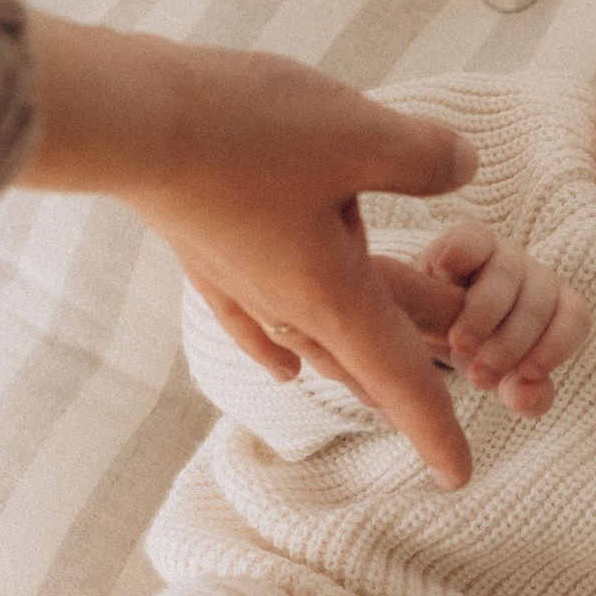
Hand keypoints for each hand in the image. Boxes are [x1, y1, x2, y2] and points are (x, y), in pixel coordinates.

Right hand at [19, 12, 481, 484]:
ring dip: (347, 367)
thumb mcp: (363, 132)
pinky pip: (250, 321)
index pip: (398, 375)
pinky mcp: (201, 253)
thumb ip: (425, 157)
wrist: (133, 119)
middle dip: (402, 388)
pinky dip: (273, 347)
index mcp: (332, 293)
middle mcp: (284, 305)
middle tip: (442, 405)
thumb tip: (462, 168)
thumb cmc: (249, 130)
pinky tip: (281, 368)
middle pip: (358, 362)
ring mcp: (238, 283)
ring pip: (307, 346)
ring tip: (375, 393)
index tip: (460, 475)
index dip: (434, 426)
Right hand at [418, 221, 587, 416]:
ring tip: (460, 346)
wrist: (430, 321)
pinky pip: (472, 240)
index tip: (527, 375)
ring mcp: (504, 255)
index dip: (556, 347)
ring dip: (483, 313)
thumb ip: (522, 396)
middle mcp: (536, 279)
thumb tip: (526, 397)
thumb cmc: (478, 351)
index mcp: (556, 310)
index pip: (574, 319)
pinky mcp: (468, 239)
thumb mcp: (500, 379)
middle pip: (538, 304)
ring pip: (506, 276)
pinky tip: (443, 276)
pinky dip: (459, 254)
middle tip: (480, 377)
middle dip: (511, 344)